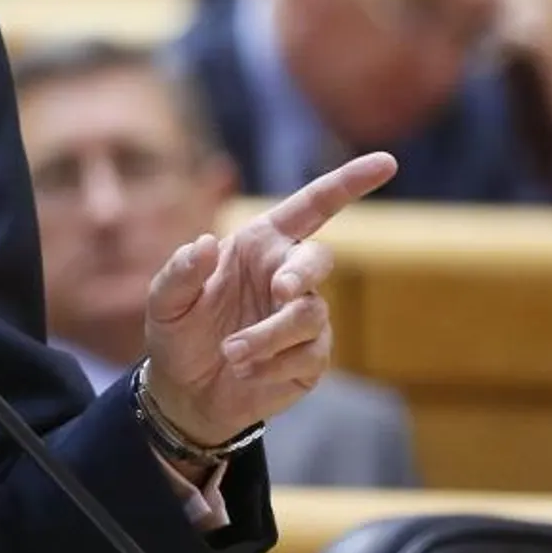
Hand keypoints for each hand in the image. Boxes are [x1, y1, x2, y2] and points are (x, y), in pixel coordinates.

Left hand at [141, 153, 396, 446]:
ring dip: (268, 335)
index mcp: (259, 245)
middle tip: (280, 290)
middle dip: (302, 272)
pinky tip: (246, 371)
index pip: (311, 207)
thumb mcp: (164, 301)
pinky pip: (308, 354)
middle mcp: (287, 273)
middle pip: (318, 259)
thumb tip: (205, 243)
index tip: (386, 162)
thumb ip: (180, 271)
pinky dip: (273, 363)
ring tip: (231, 352)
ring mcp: (304, 315)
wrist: (186, 390)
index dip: (348, 183)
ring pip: (308, 314)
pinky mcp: (311, 356)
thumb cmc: (177, 332)